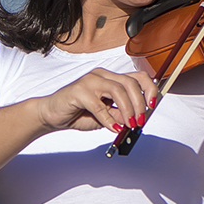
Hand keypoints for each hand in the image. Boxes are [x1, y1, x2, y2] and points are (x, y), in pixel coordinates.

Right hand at [37, 67, 158, 135]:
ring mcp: (90, 81)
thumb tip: (136, 119)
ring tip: (129, 124)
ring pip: (118, 90)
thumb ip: (120, 115)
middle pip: (130, 83)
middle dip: (139, 104)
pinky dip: (108, 119)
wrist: (52, 115)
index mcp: (110, 78)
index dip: (149, 90)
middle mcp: (102, 75)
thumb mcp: (106, 117)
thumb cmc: (78, 113)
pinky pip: (99, 105)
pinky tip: (111, 128)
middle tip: (139, 121)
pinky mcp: (79, 91)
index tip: (152, 106)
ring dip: (127, 110)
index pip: (137, 77)